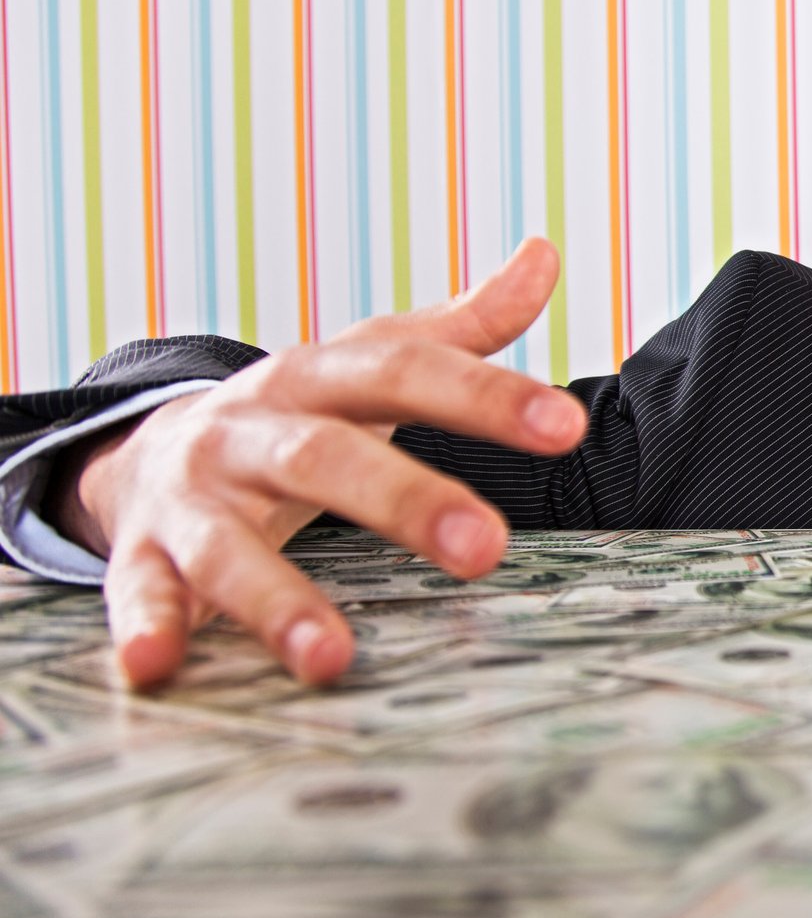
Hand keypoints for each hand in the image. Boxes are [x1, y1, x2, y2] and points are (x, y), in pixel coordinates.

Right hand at [64, 239, 586, 687]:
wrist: (150, 450)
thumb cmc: (295, 415)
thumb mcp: (367, 364)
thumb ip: (461, 326)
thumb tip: (544, 254)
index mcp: (313, 379)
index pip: (403, 372)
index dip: (487, 396)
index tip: (568, 426)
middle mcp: (248, 431)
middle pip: (324, 458)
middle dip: (405, 501)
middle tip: (486, 550)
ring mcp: (191, 496)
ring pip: (227, 545)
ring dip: (277, 599)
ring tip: (333, 657)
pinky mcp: (143, 556)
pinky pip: (137, 592)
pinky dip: (145, 625)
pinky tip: (155, 663)